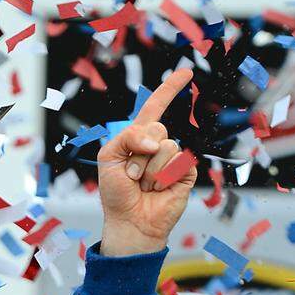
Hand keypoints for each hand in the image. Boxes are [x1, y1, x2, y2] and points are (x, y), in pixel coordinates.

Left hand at [98, 68, 196, 256]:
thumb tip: (156, 140)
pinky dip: (163, 178)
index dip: (169, 89)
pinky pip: (179, 162)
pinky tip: (158, 190)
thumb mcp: (108, 158)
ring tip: (144, 185)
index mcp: (139, 138)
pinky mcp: (186, 173)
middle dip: (138, 153)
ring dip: (149, 170)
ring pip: (166, 147)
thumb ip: (126, 137)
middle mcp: (158, 145)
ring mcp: (173, 159)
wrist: (129, 221)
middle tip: (132, 175)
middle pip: (157, 128)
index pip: (155, 107)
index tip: (185, 73)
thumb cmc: (116, 193)